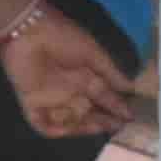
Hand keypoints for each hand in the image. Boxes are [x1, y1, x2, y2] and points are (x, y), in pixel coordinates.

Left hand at [0, 6, 143, 142]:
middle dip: (103, 120)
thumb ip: (110, 72)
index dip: (117, 107)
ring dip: (83, 126)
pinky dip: (54, 129)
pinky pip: (42, 123)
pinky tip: (69, 129)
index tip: (130, 116)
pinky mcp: (31, 102)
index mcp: (85, 77)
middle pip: (88, 112)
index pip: (104, 97)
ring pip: (68, 121)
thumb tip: (131, 88)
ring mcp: (51, 98)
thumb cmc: (63, 37)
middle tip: (118, 126)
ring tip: (100, 126)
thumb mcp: (92, 53)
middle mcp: (70, 90)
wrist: (29, 31)